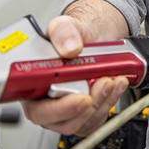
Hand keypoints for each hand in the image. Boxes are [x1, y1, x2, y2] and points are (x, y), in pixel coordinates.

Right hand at [21, 15, 128, 135]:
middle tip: (102, 84)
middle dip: (88, 106)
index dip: (59, 109)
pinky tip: (116, 85)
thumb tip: (69, 48)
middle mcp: (47, 103)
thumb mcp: (63, 26)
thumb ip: (62, 32)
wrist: (90, 37)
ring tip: (112, 80)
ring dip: (103, 102)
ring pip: (85, 122)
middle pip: (64, 122)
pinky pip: (98, 119)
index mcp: (32, 86)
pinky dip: (110, 102)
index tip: (80, 97)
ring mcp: (67, 112)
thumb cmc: (70, 37)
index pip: (38, 110)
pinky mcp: (85, 114)